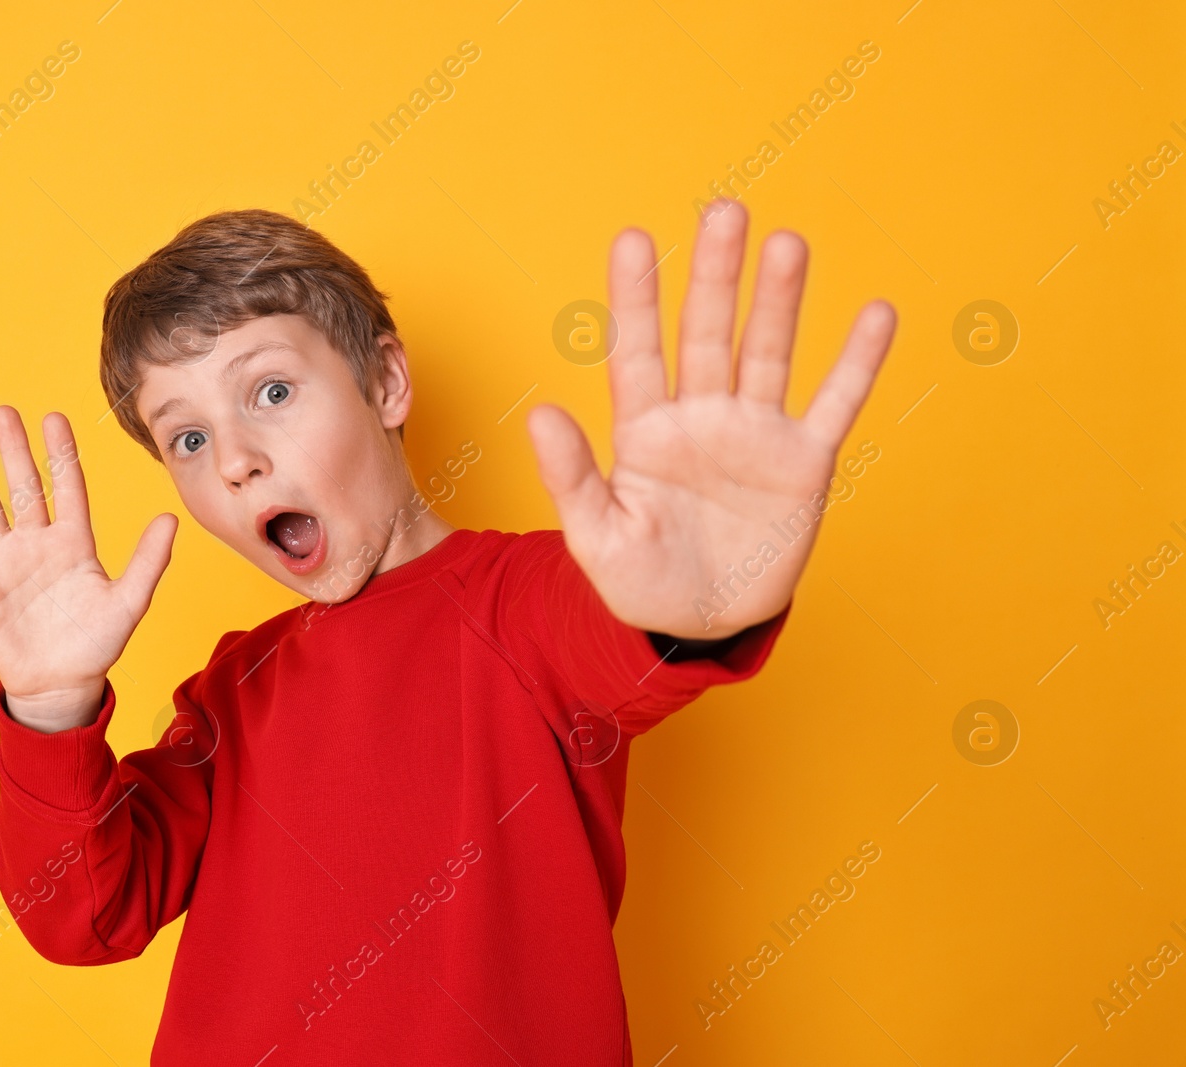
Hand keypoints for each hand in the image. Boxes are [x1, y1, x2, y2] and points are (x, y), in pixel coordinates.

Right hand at [0, 407, 177, 730]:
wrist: (62, 685)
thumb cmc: (97, 644)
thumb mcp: (129, 602)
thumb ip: (149, 561)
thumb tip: (171, 518)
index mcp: (73, 542)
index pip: (67, 486)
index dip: (61, 453)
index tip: (53, 416)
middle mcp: (36, 543)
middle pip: (23, 487)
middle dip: (13, 449)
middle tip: (2, 411)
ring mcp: (4, 564)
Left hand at [526, 199, 896, 638]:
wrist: (701, 622)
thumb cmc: (639, 578)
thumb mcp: (596, 536)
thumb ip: (572, 476)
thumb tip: (539, 412)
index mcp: (644, 430)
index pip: (637, 352)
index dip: (635, 298)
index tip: (632, 239)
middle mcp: (700, 417)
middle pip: (706, 335)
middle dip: (714, 276)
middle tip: (723, 212)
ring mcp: (754, 434)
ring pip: (766, 354)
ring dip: (778, 301)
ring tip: (786, 243)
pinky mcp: (804, 463)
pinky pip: (834, 405)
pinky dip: (856, 363)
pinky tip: (876, 314)